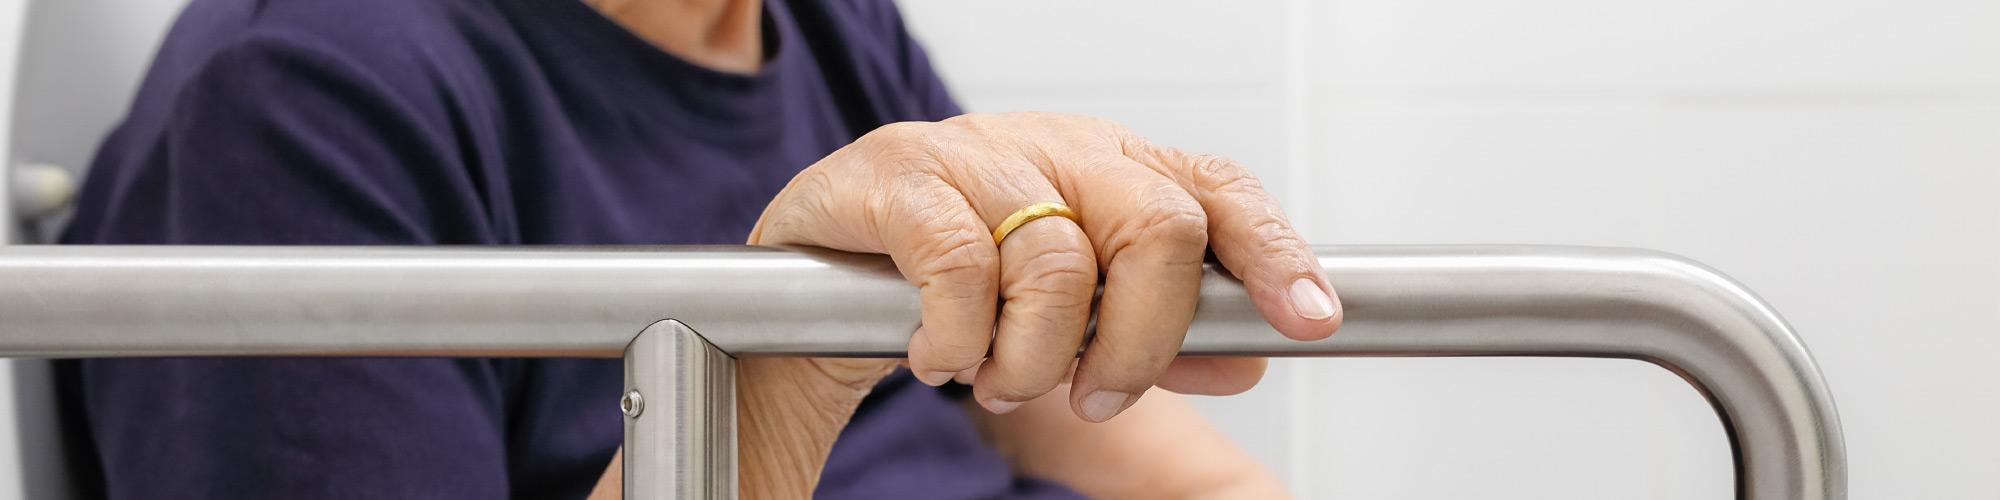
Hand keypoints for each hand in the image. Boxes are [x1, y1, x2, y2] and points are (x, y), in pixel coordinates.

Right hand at [751, 112, 1341, 421]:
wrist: (815, 269)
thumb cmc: (953, 278)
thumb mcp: (1069, 311)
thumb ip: (1156, 332)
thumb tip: (1248, 355)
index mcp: (1112, 165)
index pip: (1217, 191)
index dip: (1272, 253)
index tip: (1311, 319)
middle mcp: (1055, 146)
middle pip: (1160, 224)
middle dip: (1143, 337)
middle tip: (1100, 396)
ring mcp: (976, 154)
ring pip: (1059, 263)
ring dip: (1035, 358)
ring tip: (997, 380)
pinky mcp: (897, 178)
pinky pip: (960, 266)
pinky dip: (961, 339)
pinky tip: (939, 358)